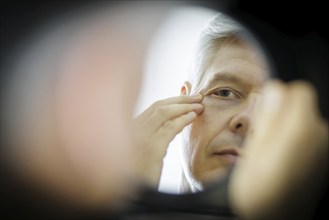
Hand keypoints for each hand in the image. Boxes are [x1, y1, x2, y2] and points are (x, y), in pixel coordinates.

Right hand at [133, 94, 202, 186]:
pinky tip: (193, 117)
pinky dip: (183, 119)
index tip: (188, 97)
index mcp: (130, 128)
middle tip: (198, 96)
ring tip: (199, 105)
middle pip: (159, 105)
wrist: (133, 195)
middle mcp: (132, 129)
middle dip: (181, 99)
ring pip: (164, 112)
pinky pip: (170, 127)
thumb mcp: (145, 149)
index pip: (154, 107)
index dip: (173, 99)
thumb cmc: (140, 173)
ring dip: (185, 106)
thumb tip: (174, 118)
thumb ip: (154, 132)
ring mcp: (140, 137)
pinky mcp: (150, 149)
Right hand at [229, 81, 327, 218]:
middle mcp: (320, 136)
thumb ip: (268, 119)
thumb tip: (276, 88)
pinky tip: (284, 161)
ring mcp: (324, 148)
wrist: (278, 219)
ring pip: (303, 121)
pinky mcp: (324, 158)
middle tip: (264, 141)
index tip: (264, 117)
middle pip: (301, 106)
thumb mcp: (253, 154)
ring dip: (288, 129)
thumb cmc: (260, 192)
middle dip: (282, 115)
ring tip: (273, 154)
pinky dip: (296, 141)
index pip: (298, 91)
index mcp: (301, 130)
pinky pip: (309, 137)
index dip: (278, 98)